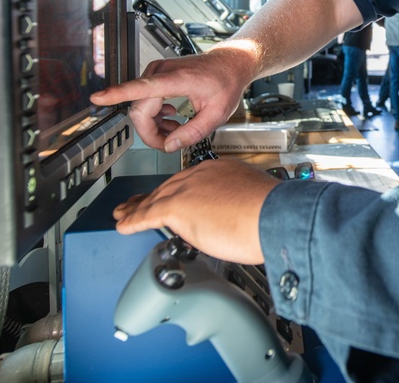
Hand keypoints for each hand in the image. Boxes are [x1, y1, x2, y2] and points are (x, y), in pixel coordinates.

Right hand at [91, 43, 255, 152]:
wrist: (230, 64)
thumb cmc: (226, 82)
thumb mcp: (217, 114)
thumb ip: (193, 132)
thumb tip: (170, 145)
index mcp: (177, 79)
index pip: (140, 87)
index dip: (116, 94)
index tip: (97, 98)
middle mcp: (162, 72)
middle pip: (139, 110)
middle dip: (150, 132)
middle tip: (169, 143)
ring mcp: (158, 72)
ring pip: (141, 107)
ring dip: (154, 125)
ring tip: (176, 129)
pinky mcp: (156, 75)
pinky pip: (145, 100)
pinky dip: (155, 115)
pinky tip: (172, 119)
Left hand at [113, 158, 279, 263]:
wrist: (274, 215)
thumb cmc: (272, 213)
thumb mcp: (252, 201)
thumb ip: (235, 205)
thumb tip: (230, 220)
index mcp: (220, 171)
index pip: (191, 182)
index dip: (178, 191)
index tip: (174, 197)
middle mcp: (202, 175)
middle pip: (170, 187)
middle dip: (153, 197)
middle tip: (139, 203)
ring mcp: (188, 189)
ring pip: (156, 199)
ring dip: (138, 208)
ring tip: (125, 215)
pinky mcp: (177, 207)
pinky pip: (148, 214)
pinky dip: (134, 221)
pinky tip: (125, 226)